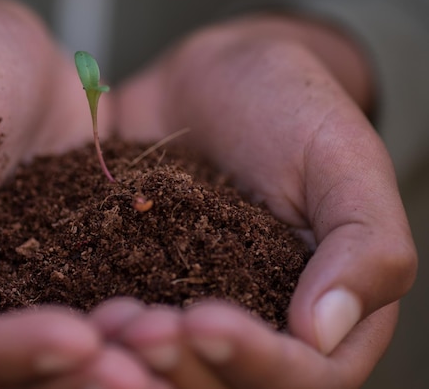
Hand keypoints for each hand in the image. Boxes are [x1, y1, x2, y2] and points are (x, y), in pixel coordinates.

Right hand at [0, 0, 157, 388]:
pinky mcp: (48, 273)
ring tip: (162, 349)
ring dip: (101, 366)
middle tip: (138, 372)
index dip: (2, 356)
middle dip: (65, 379)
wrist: (8, 54)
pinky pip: (80, 315)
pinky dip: (120, 330)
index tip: (77, 340)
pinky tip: (167, 325)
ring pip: (43, 359)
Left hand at [107, 15, 417, 387]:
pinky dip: (96, 331)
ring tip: (106, 322)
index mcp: (321, 311)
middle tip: (140, 328)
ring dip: (134, 361)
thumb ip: (364, 244)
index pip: (302, 375)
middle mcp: (257, 325)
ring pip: (167, 368)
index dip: (255, 361)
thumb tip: (325, 333)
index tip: (205, 320)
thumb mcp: (342, 159)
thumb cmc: (289, 107)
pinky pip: (120, 325)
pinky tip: (73, 310)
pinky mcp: (140, 285)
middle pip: (225, 385)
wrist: (211, 80)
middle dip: (182, 368)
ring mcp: (193, 310)